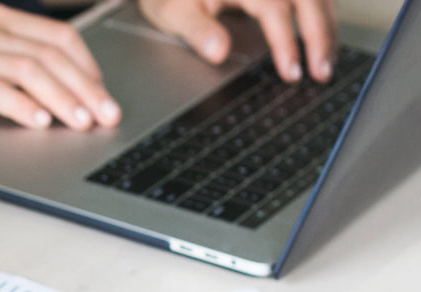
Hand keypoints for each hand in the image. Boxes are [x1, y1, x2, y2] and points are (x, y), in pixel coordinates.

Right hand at [0, 3, 121, 130]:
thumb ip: (10, 60)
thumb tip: (58, 90)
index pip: (58, 36)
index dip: (88, 66)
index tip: (104, 94)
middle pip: (50, 54)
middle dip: (85, 88)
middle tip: (105, 115)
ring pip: (29, 70)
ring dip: (61, 98)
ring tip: (80, 122)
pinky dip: (20, 105)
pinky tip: (38, 121)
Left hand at [140, 0, 337, 81]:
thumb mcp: (173, 13)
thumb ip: (198, 32)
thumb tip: (219, 53)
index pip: (275, 8)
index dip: (287, 40)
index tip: (292, 71)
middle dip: (320, 36)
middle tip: (322, 72)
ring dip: (327, 27)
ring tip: (328, 62)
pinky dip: (323, 16)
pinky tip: (326, 39)